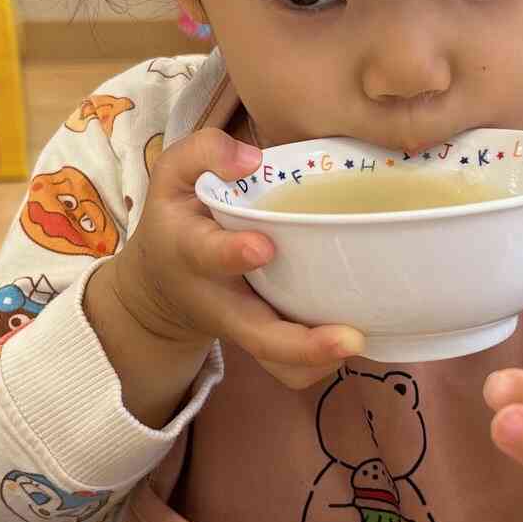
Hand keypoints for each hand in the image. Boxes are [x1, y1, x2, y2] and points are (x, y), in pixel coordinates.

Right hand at [101, 129, 361, 390]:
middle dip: (300, 344)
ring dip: (319, 360)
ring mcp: (245, 328)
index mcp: (191, 251)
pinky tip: (355, 336)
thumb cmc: (178, 217)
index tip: (263, 248)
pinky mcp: (264, 342)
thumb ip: (205, 153)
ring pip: (280, 363)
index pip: (207, 254)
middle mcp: (220, 300)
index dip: (232, 254)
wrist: (161, 284)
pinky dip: (320, 362)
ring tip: (361, 339)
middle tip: (349, 338)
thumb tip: (253, 158)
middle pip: (258, 336)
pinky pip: (291, 368)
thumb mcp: (173, 174)